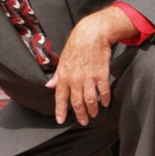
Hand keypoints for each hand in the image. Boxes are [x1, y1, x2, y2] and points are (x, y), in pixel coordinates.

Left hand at [46, 6, 136, 124]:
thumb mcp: (62, 60)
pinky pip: (103, 92)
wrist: (92, 34)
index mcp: (64, 76)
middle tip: (83, 122)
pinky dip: (104, 99)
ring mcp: (89, 78)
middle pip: (77, 103)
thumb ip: (57, 75)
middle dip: (80, 115)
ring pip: (90, 100)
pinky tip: (105, 103)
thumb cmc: (76, 45)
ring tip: (94, 115)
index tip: (60, 120)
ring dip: (92, 110)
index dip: (60, 111)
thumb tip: (49, 85)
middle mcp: (75, 80)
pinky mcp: (102, 75)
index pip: (60, 98)